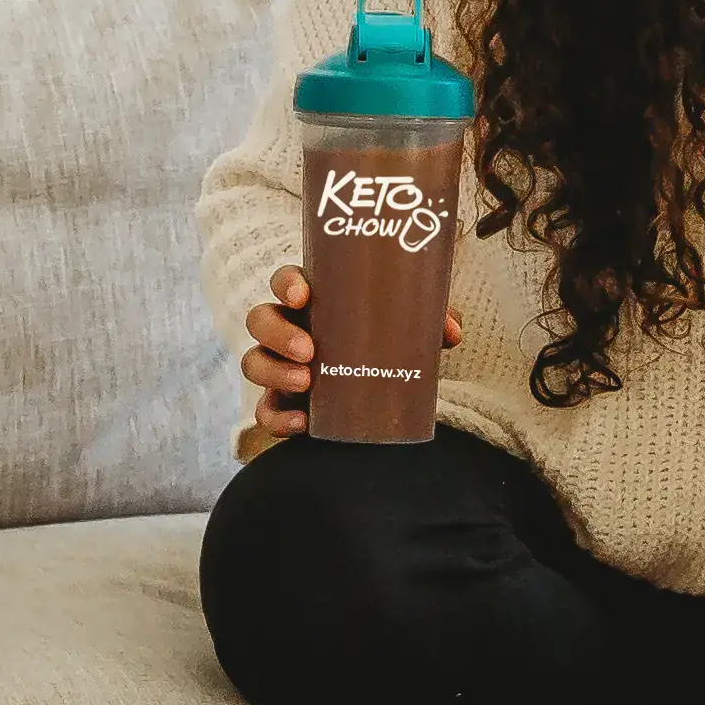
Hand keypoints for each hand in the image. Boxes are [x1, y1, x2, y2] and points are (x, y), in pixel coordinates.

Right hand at [239, 265, 465, 442]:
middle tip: (309, 351)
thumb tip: (451, 331)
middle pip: (260, 319)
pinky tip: (302, 423)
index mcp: (314, 301)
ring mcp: (280, 366)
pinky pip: (264, 411)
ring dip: (273, 371)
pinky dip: (277, 418)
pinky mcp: (281, 403)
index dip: (286, 284)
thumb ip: (430, 321)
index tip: (302, 296)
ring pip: (253, 362)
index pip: (285, 281)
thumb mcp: (408, 328)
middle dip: (278, 334)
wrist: (380, 392)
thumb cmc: (386, 343)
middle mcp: (288, 329)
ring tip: (306, 383)